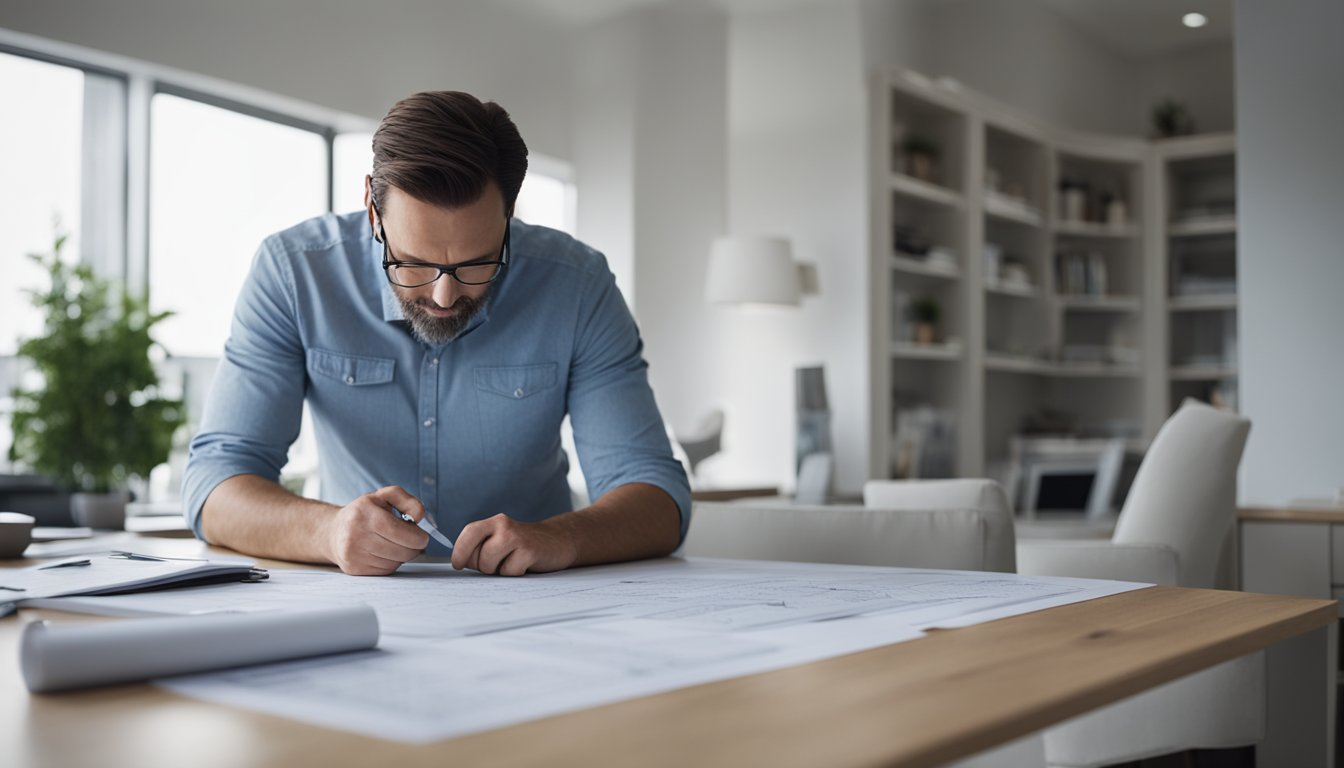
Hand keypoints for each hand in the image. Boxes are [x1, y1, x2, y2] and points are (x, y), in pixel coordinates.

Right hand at [323, 486, 429, 575]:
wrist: (334, 531)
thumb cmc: (364, 513)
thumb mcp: (385, 496)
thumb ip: (407, 501)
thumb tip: (419, 517)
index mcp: (364, 514)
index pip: (398, 532)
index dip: (417, 537)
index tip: (423, 537)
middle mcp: (355, 535)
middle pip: (401, 551)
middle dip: (414, 547)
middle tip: (412, 541)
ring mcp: (353, 554)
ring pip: (395, 563)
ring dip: (402, 555)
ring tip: (394, 544)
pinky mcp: (354, 569)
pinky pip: (386, 571)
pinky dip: (391, 563)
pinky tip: (384, 552)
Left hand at [452, 513, 578, 576]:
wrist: (559, 541)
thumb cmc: (523, 546)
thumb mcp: (501, 539)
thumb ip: (481, 546)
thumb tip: (459, 564)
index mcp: (493, 522)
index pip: (467, 534)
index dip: (459, 553)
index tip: (458, 565)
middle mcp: (503, 526)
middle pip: (475, 557)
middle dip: (481, 566)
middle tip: (498, 562)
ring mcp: (516, 537)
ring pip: (488, 565)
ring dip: (498, 571)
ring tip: (512, 562)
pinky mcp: (529, 551)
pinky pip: (508, 572)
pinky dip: (514, 574)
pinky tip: (525, 565)